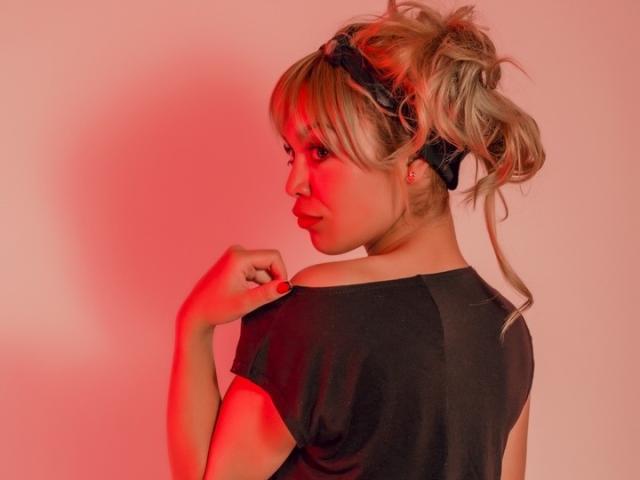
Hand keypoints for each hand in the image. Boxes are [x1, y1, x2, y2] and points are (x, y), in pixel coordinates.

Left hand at [176, 244, 291, 334]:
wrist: (196, 312)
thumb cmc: (216, 308)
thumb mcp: (245, 303)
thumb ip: (267, 294)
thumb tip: (287, 286)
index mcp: (239, 257)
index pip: (274, 257)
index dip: (281, 274)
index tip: (278, 292)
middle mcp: (238, 251)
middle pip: (269, 261)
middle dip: (273, 279)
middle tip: (266, 299)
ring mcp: (235, 256)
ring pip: (263, 267)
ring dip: (265, 282)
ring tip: (255, 300)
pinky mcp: (235, 263)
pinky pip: (255, 269)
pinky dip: (258, 282)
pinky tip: (250, 295)